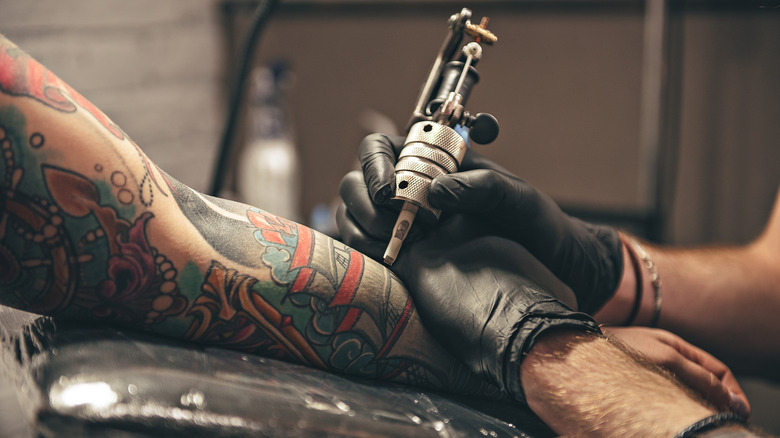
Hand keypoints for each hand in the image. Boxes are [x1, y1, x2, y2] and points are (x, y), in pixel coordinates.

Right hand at [358, 133, 623, 313]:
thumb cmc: (534, 223)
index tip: (389, 190)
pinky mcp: (398, 256)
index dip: (374, 165)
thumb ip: (480, 186)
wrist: (548, 265)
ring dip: (360, 227)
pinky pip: (361, 246)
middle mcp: (409, 189)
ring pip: (351, 214)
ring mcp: (399, 224)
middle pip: (355, 182)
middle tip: (392, 223)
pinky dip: (362, 250)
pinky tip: (390, 260)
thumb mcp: (515, 197)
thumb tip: (433, 191)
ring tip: (392, 245)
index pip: (380, 149)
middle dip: (365, 201)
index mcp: (433, 163)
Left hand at [603, 326, 750, 418]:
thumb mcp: (665, 358)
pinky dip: (675, 405)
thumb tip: (727, 395)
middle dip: (715, 401)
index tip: (739, 412)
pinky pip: (666, 395)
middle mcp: (667, 358)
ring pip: (684, 391)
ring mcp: (653, 370)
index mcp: (677, 347)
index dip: (732, 391)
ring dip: (695, 404)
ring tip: (697, 417)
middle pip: (703, 382)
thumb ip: (697, 374)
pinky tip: (671, 415)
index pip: (717, 369)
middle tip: (720, 419)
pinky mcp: (638, 383)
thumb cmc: (619, 347)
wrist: (578, 347)